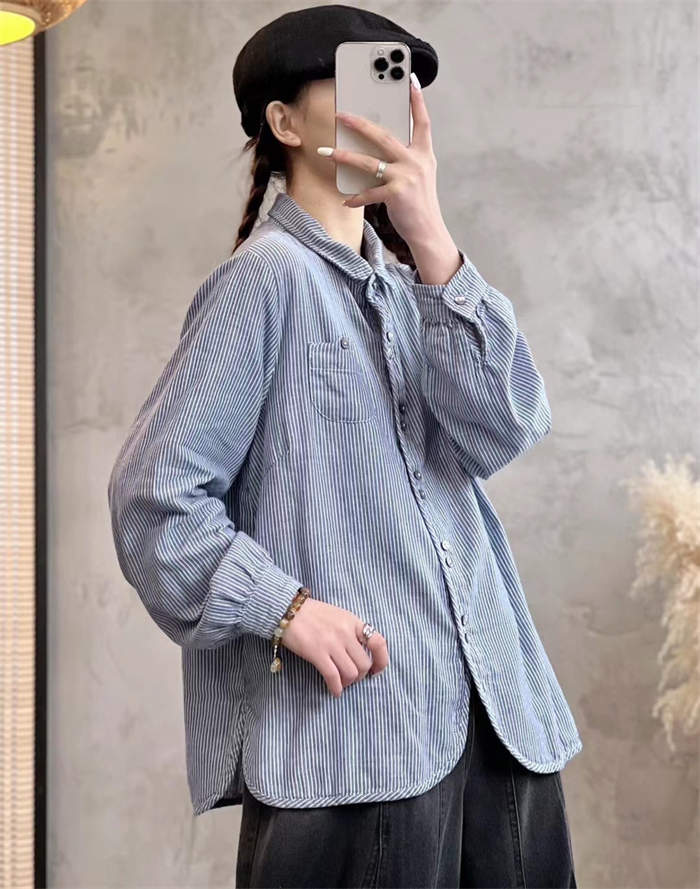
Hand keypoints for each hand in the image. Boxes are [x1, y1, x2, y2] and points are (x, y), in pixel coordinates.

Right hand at [280, 597, 389, 697]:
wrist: (288, 609)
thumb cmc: (313, 614)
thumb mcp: (338, 616)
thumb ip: (351, 631)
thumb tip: (360, 653)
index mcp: (353, 621)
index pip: (378, 642)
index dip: (382, 660)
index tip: (376, 671)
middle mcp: (346, 632)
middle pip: (364, 664)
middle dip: (360, 676)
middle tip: (352, 678)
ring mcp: (332, 643)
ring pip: (351, 673)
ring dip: (348, 683)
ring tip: (342, 683)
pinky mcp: (317, 653)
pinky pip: (333, 676)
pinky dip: (336, 688)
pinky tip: (334, 691)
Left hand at [317, 73, 444, 247]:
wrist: (428, 231)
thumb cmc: (419, 203)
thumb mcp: (418, 176)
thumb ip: (404, 158)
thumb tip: (378, 146)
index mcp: (424, 154)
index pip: (422, 121)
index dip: (417, 100)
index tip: (410, 79)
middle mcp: (416, 162)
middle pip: (384, 136)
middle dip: (360, 123)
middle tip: (341, 114)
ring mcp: (406, 177)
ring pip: (369, 162)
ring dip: (344, 156)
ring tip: (326, 151)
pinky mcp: (396, 195)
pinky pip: (368, 193)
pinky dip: (356, 197)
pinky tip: (346, 200)